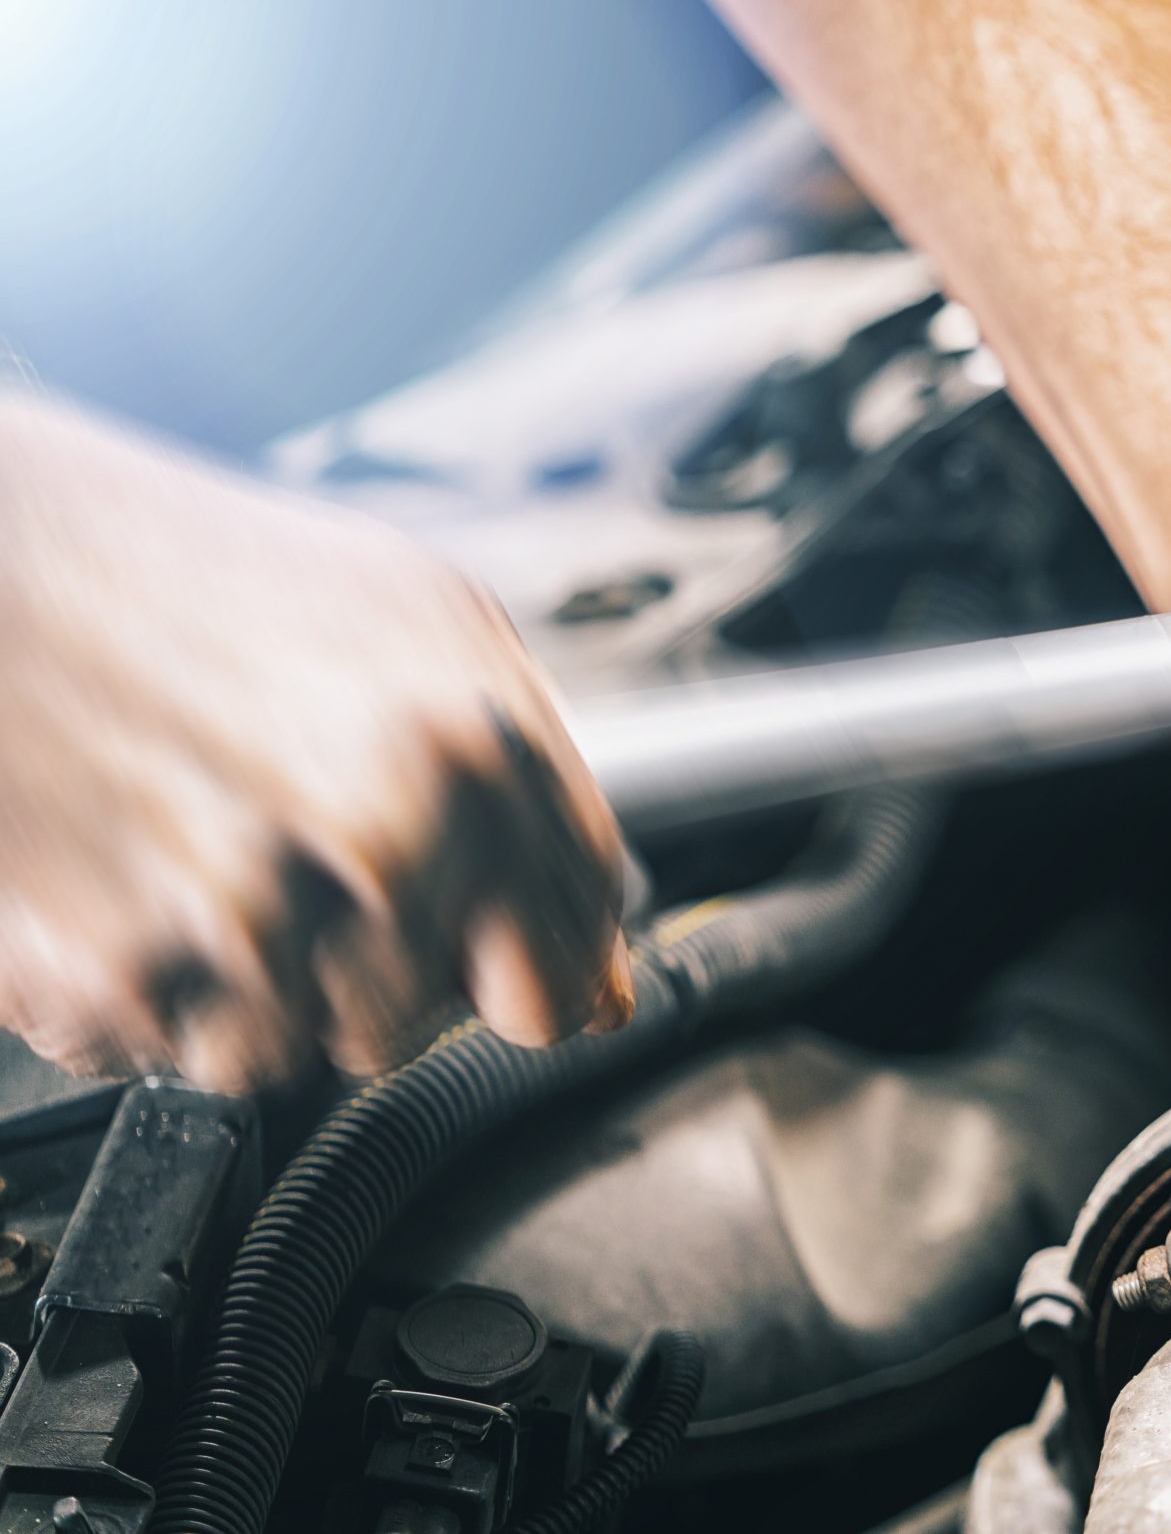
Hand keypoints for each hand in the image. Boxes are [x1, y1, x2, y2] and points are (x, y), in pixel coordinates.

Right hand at [0, 397, 630, 1089]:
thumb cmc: (186, 574)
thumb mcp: (415, 626)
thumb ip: (532, 798)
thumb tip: (597, 993)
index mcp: (476, 742)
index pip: (576, 935)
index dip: (535, 953)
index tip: (495, 950)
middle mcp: (385, 833)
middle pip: (436, 1012)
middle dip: (373, 959)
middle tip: (279, 844)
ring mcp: (253, 913)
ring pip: (302, 1053)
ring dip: (251, 990)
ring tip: (186, 849)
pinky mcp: (119, 976)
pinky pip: (166, 1056)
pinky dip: (136, 999)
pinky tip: (114, 882)